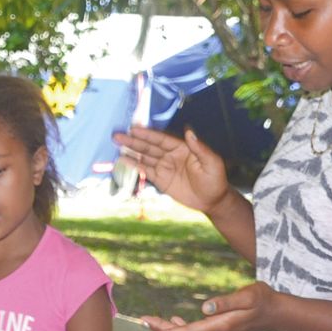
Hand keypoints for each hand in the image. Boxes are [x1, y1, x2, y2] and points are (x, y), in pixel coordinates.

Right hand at [113, 125, 230, 213]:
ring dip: (131, 150)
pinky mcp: (161, 179)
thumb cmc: (215, 180)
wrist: (212, 200)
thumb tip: (189, 131)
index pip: (161, 139)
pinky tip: (123, 159)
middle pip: (149, 146)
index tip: (134, 129)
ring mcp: (164, 166)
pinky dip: (134, 165)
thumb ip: (200, 148)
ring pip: (145, 156)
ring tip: (116, 144)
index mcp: (182, 148)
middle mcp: (171, 155)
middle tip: (117, 135)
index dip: (147, 134)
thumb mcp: (212, 162)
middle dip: (133, 140)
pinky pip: (146, 170)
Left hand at [143, 282, 277, 330]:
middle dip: (163, 330)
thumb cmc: (262, 299)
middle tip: (143, 320)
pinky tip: (175, 320)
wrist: (276, 312)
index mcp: (222, 326)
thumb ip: (226, 302)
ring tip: (152, 321)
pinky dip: (182, 330)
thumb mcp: (247, 296)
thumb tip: (204, 307)